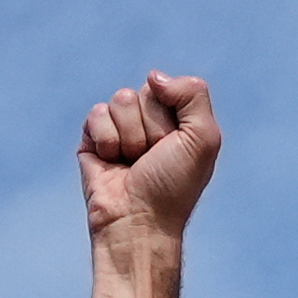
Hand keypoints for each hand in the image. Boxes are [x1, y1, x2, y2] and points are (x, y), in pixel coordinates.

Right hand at [82, 70, 220, 297]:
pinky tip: (112, 162)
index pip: (169, 88)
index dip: (171, 116)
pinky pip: (97, 113)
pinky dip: (107, 139)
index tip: (175, 147)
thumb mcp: (204, 138)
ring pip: (120, 99)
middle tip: (153, 158)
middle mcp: (150, 123)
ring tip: (133, 163)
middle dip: (151, 127)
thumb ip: (193, 93)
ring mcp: (121, 130)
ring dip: (130, 136)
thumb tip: (154, 77)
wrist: (139, 220)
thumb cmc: (174, 186)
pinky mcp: (93, 139)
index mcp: (179, 122)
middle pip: (145, 91)